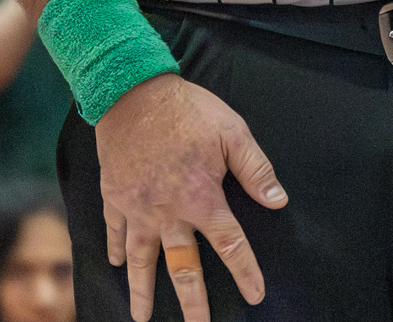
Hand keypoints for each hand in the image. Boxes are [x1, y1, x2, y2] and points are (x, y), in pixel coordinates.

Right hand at [98, 72, 288, 321]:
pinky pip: (115, 232)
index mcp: (201, 198)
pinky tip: (117, 265)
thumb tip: (278, 201)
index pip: (229, 245)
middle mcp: (168, 212)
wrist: (132, 93)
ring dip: (142, 291)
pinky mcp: (114, 197)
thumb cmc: (188, 110)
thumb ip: (256, 170)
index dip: (245, 272)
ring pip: (141, 261)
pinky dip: (116, 250)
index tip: (255, 295)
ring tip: (142, 319)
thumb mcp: (233, 132)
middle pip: (183, 267)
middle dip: (193, 302)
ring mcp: (137, 208)